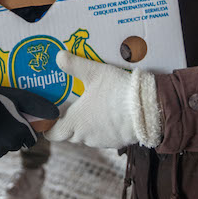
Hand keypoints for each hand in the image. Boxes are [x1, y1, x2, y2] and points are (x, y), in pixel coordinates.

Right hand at [0, 86, 58, 160]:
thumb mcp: (18, 97)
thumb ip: (37, 105)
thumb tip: (56, 113)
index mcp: (22, 131)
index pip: (31, 140)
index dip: (25, 132)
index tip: (17, 123)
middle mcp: (11, 144)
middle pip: (16, 144)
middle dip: (12, 136)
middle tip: (2, 121)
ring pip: (3, 149)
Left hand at [45, 51, 161, 148]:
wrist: (148, 108)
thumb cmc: (117, 91)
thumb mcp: (94, 72)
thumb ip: (74, 65)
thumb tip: (58, 56)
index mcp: (75, 122)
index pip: (52, 133)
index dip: (49, 125)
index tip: (52, 114)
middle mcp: (86, 136)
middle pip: (70, 133)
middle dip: (70, 121)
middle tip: (72, 104)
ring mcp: (102, 141)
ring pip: (88, 135)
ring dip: (88, 124)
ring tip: (93, 105)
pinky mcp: (118, 142)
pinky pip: (104, 136)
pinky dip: (104, 126)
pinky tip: (110, 112)